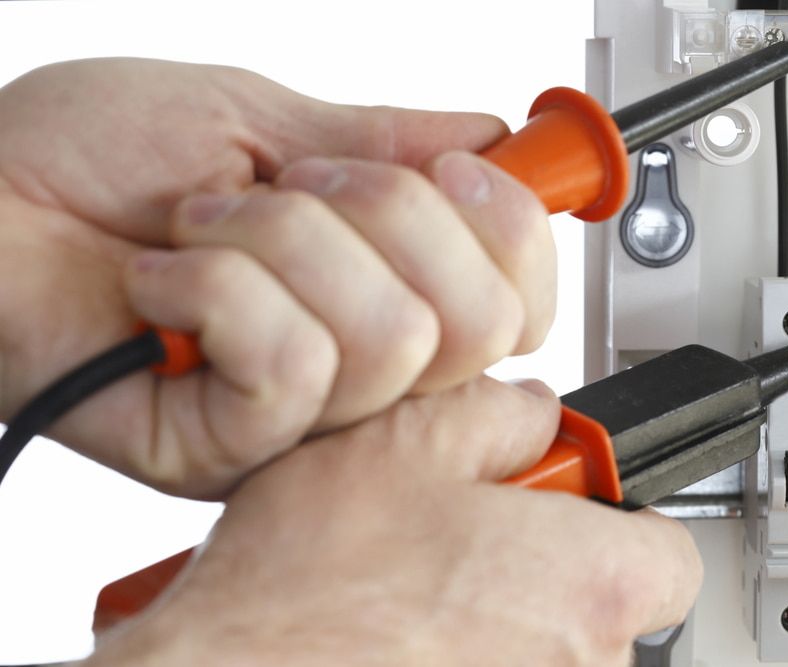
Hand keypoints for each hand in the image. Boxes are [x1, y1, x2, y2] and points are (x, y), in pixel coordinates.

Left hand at [0, 59, 553, 496]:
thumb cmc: (89, 157)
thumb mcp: (264, 119)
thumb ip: (391, 139)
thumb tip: (497, 136)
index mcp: (384, 286)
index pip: (520, 301)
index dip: (511, 228)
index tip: (457, 169)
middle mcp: (359, 362)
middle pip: (481, 326)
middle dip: (392, 214)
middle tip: (300, 183)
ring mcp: (302, 417)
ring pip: (391, 341)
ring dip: (285, 243)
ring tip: (204, 228)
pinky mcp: (234, 451)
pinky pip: (296, 368)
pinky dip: (221, 289)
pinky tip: (164, 283)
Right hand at [85, 378, 702, 666]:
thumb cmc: (301, 594)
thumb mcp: (402, 443)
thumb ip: (500, 412)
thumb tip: (533, 415)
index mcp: (588, 584)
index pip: (668, 551)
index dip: (615, 519)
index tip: (569, 512)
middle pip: (602, 606)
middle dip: (542, 571)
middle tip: (463, 551)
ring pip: (545, 654)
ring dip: (500, 625)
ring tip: (415, 599)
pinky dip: (465, 660)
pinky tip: (398, 639)